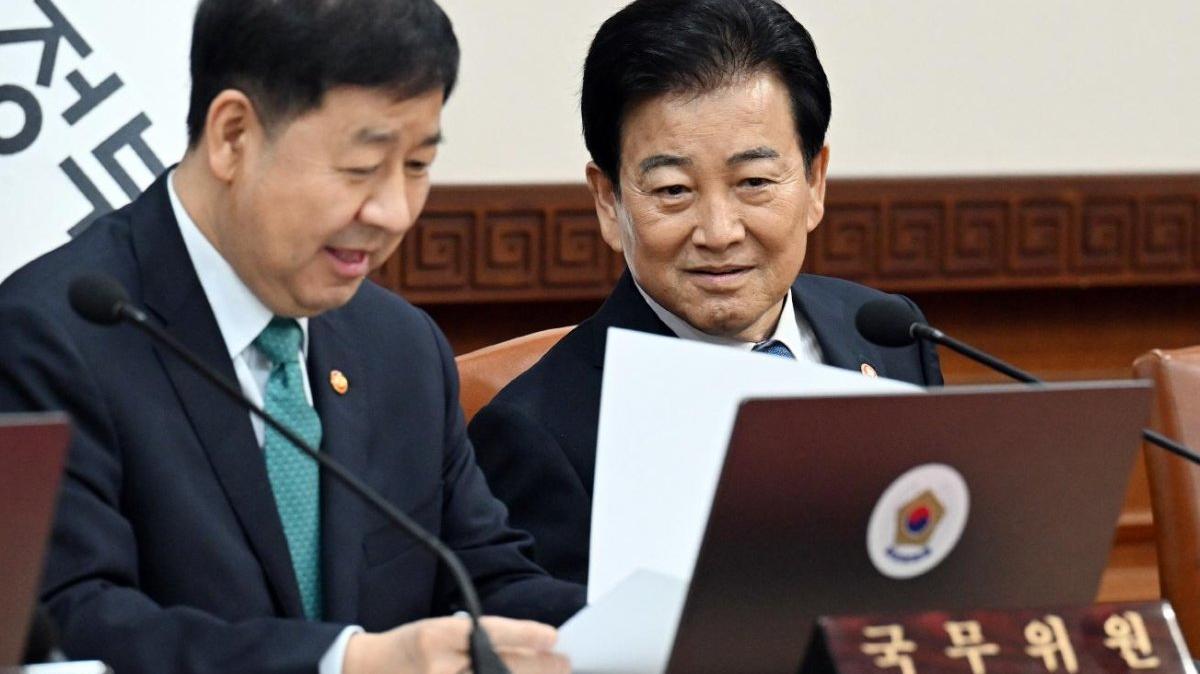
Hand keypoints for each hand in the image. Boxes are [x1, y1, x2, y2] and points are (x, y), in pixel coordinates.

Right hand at [343, 615, 569, 673]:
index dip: (524, 635)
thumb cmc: (412, 648)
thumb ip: (479, 638)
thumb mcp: (440, 631)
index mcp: (436, 636)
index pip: (488, 633)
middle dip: (537, 667)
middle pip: (498, 666)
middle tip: (563, 663)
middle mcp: (437, 666)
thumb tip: (531, 645)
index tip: (553, 636)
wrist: (367, 670)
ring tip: (553, 673)